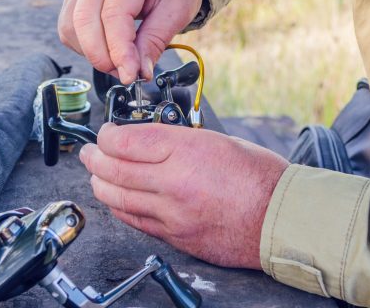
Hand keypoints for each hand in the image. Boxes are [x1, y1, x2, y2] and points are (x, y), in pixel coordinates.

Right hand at [58, 0, 204, 83]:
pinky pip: (67, 26)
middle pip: (84, 20)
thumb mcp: (178, 10)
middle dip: (101, 56)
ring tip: (117, 61)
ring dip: (90, 53)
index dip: (118, 51)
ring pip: (70, 26)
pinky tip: (105, 49)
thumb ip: (154, 41)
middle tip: (124, 73)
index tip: (129, 75)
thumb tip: (137, 73)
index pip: (113, 15)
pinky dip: (82, 46)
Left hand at [79, 123, 288, 268]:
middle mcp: (174, 183)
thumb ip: (174, 141)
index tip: (105, 134)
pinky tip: (114, 198)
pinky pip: (134, 220)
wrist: (281, 218)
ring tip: (95, 174)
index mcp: (186, 151)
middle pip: (113, 169)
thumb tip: (142, 141)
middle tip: (88, 153)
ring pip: (117, 197)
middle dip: (93, 158)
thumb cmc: (257, 176)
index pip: (126, 141)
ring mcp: (172, 213)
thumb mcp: (215, 140)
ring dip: (99, 183)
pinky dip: (118, 206)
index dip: (106, 136)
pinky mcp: (175, 236)